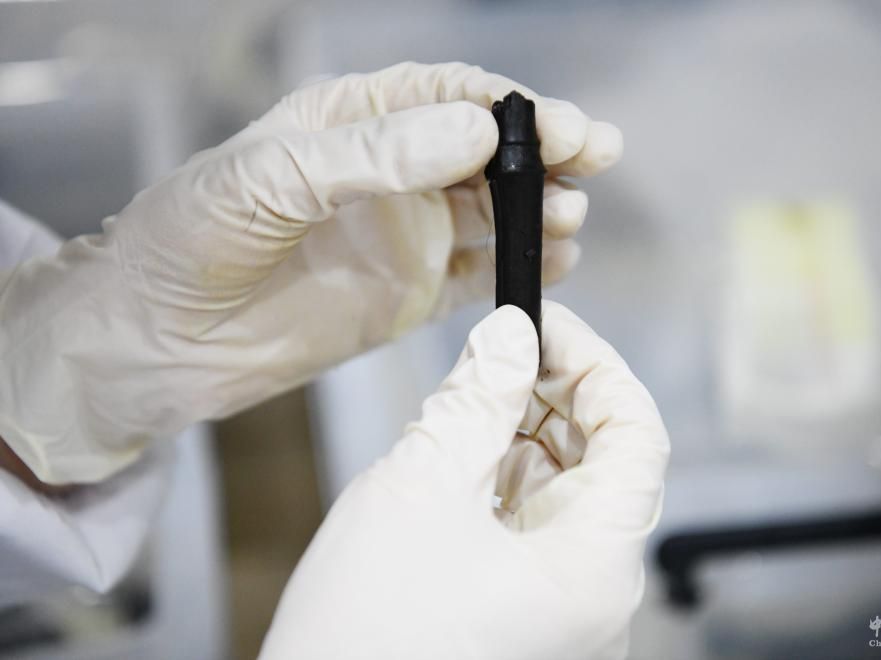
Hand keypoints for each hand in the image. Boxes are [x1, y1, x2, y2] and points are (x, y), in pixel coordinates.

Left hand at [0, 62, 621, 483]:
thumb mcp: (272, 178)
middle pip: (487, 153)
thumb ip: (374, 156)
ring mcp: (404, 236)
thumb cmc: (192, 238)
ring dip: (540, 208)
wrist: (157, 340)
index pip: (449, 97)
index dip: (509, 107)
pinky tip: (554, 263)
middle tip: (596, 158)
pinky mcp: (409, 296)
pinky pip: (479, 275)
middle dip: (546, 152)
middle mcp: (390, 175)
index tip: (558, 126)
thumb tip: (476, 133)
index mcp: (353, 123)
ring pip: (494, 211)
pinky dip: (519, 267)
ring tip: (569, 216)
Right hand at [260, 301, 668, 659]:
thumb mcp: (421, 488)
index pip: (638, 435)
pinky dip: (502, 481)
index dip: (596, 365)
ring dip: (523, 435)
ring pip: (565, 493)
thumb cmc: (364, 635)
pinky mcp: (526, 617)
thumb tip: (510, 333)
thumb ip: (477, 399)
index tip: (545, 323)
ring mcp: (563, 612)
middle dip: (555, 396)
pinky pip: (534, 530)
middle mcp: (596, 596)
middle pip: (604, 462)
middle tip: (498, 354)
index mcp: (595, 567)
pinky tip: (459, 455)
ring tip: (465, 403)